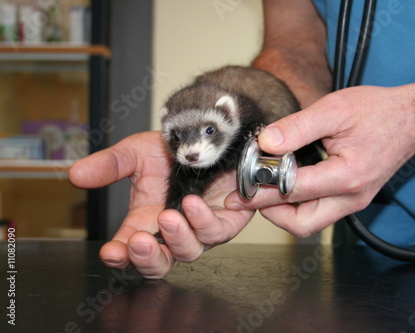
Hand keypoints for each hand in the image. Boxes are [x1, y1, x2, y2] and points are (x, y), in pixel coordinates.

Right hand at [69, 131, 254, 277]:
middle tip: (139, 243)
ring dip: (178, 238)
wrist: (209, 138)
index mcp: (146, 221)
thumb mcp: (136, 153)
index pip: (128, 249)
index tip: (111, 252)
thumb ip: (109, 166)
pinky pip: (218, 230)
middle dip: (147, 258)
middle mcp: (172, 231)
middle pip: (159, 264)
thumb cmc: (174, 151)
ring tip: (170, 216)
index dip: (119, 256)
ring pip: (189, 252)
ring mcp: (199, 230)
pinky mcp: (226, 221)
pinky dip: (206, 220)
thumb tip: (76, 175)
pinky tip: (195, 204)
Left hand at [225, 83, 414, 236]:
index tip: (240, 183)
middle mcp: (352, 197)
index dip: (261, 188)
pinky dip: (297, 205)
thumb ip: (297, 127)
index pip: (293, 191)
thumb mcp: (334, 109)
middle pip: (301, 224)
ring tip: (262, 190)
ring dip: (282, 212)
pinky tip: (283, 185)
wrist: (412, 119)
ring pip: (309, 223)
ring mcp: (354, 202)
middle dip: (270, 213)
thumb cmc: (378, 111)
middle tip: (248, 195)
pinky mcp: (352, 199)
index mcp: (348, 175)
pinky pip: (319, 212)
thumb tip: (265, 143)